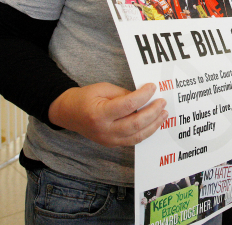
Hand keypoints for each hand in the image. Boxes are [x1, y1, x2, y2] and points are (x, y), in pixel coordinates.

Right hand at [48, 82, 167, 146]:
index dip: (143, 96)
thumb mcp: (102, 89)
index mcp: (99, 113)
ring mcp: (108, 140)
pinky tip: (154, 123)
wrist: (68, 113)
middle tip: (162, 102)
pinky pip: (133, 140)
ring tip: (163, 114)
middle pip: (135, 124)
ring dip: (153, 125)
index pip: (128, 105)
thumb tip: (143, 98)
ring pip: (137, 136)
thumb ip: (123, 94)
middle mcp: (104, 130)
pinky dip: (146, 132)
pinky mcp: (112, 144)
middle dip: (152, 113)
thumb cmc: (84, 98)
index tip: (153, 87)